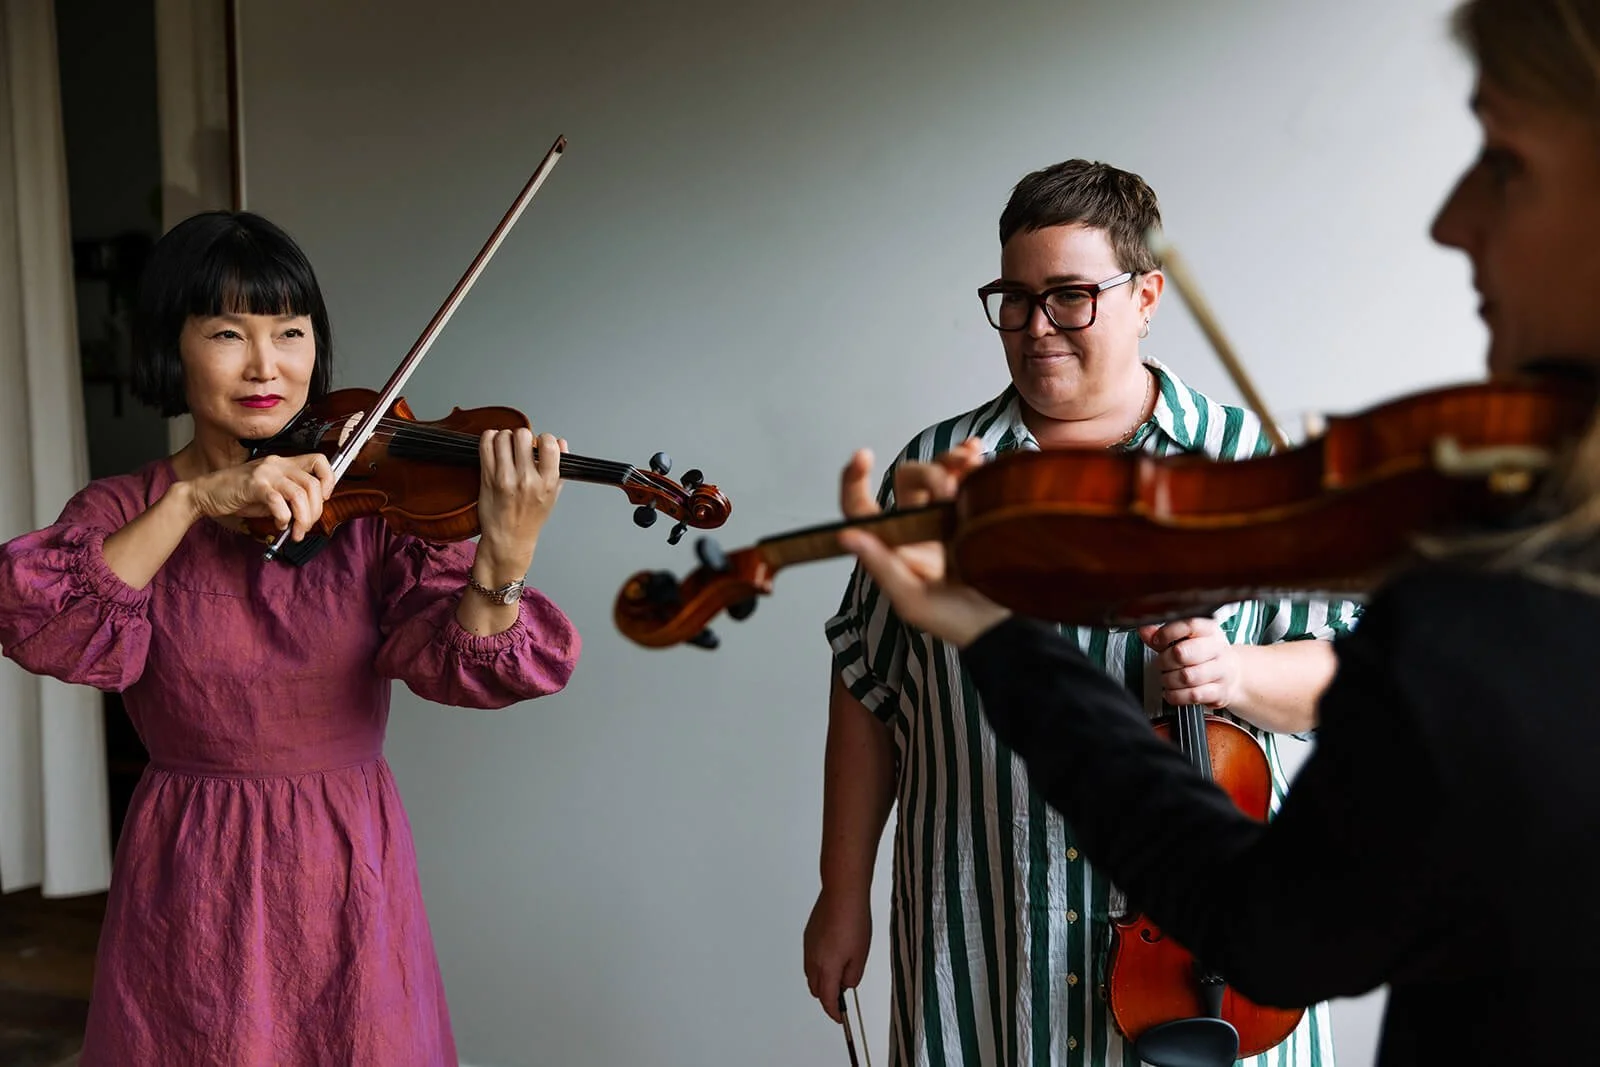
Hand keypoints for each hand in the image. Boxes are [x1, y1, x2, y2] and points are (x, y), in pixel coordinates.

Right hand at [187, 453, 335, 541]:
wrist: (206, 494)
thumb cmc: (239, 495)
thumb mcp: (272, 494)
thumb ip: (291, 498)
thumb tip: (312, 513)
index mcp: (284, 463)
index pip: (319, 460)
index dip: (329, 479)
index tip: (324, 499)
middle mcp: (277, 464)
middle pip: (313, 484)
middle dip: (316, 511)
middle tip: (306, 526)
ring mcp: (265, 473)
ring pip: (300, 494)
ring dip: (303, 518)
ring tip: (296, 531)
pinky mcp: (253, 485)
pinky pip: (278, 502)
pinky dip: (283, 517)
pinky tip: (279, 524)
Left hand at [476, 428, 564, 576]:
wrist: (508, 539)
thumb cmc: (530, 519)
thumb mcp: (553, 495)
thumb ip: (559, 467)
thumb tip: (561, 443)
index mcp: (547, 482)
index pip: (548, 443)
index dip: (543, 438)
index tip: (539, 444)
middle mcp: (527, 479)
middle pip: (523, 435)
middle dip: (522, 436)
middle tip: (520, 445)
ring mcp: (505, 478)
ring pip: (503, 437)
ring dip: (505, 437)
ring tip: (506, 446)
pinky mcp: (487, 478)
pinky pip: (486, 445)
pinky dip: (489, 438)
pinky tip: (493, 444)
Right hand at [804, 888, 871, 1023]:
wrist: (842, 894)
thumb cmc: (854, 921)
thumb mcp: (861, 954)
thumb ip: (853, 975)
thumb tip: (846, 984)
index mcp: (826, 968)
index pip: (827, 999)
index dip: (834, 1012)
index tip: (840, 1017)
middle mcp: (813, 960)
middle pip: (816, 990)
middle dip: (828, 996)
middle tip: (843, 993)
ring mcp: (808, 947)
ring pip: (811, 975)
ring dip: (822, 981)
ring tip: (841, 972)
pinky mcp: (808, 936)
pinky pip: (810, 959)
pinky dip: (819, 966)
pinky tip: (833, 955)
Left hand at [834, 440, 1010, 649]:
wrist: (1007, 625)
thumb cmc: (956, 621)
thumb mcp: (914, 601)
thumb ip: (881, 567)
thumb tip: (847, 535)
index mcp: (893, 546)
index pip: (861, 508)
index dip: (853, 481)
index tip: (864, 457)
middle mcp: (915, 527)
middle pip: (908, 480)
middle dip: (927, 473)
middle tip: (949, 491)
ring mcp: (946, 516)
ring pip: (938, 471)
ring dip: (951, 460)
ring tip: (971, 462)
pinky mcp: (974, 510)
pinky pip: (968, 475)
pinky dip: (974, 461)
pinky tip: (981, 456)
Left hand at [1137, 617, 1241, 707]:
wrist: (1233, 674)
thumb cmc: (1204, 655)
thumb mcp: (1184, 640)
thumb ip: (1162, 636)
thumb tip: (1144, 630)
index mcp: (1209, 630)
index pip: (1189, 624)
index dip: (1167, 633)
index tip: (1157, 640)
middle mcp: (1218, 648)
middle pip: (1182, 653)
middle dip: (1164, 661)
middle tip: (1162, 663)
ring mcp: (1221, 671)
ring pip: (1186, 677)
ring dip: (1168, 680)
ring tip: (1167, 678)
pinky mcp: (1220, 692)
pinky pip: (1192, 695)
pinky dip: (1176, 696)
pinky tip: (1172, 692)